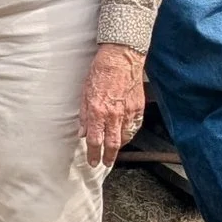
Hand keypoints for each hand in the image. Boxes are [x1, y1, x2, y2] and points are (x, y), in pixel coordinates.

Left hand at [79, 43, 146, 166]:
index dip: (93, 153)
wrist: (121, 57)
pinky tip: (125, 135)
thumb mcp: (85, 92)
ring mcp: (128, 112)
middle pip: (112, 144)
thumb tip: (82, 131)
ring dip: (119, 146)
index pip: (95, 140)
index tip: (92, 161)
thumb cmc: (100, 71)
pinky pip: (134, 127)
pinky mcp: (138, 108)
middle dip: (108, 157)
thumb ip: (84, 114)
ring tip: (113, 150)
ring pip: (125, 138)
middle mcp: (113, 114)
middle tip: (104, 163)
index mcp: (98, 111)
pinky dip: (129, 134)